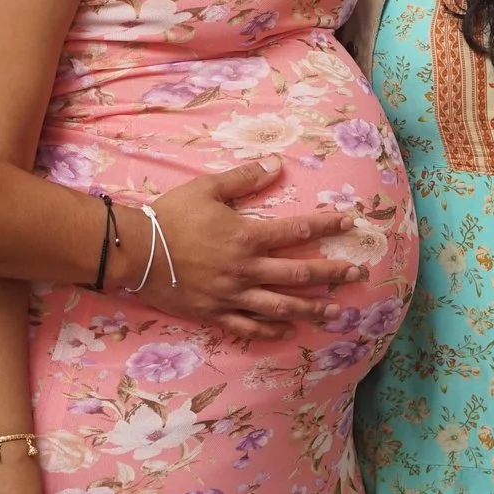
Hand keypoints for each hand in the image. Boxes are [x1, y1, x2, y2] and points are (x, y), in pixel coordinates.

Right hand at [139, 159, 365, 338]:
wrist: (135, 253)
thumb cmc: (171, 216)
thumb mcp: (207, 188)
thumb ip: (245, 178)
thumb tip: (277, 162)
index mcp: (246, 237)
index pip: (296, 232)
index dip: (326, 226)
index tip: (350, 223)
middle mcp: (245, 269)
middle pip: (298, 274)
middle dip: (332, 273)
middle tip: (358, 274)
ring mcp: (231, 295)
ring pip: (280, 306)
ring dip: (311, 309)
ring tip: (337, 312)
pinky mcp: (214, 314)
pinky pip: (248, 327)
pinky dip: (270, 330)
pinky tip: (288, 331)